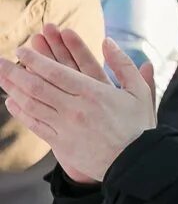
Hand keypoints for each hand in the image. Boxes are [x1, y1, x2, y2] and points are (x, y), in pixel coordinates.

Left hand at [0, 26, 156, 184]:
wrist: (135, 162)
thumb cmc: (139, 125)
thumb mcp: (139, 91)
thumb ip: (123, 64)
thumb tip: (107, 41)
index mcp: (93, 92)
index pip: (55, 71)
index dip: (34, 59)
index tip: (21, 50)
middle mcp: (75, 108)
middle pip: (36, 86)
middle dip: (14, 72)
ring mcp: (65, 126)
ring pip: (31, 104)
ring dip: (12, 90)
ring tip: (0, 78)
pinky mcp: (61, 142)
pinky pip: (35, 125)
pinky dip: (21, 112)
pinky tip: (12, 103)